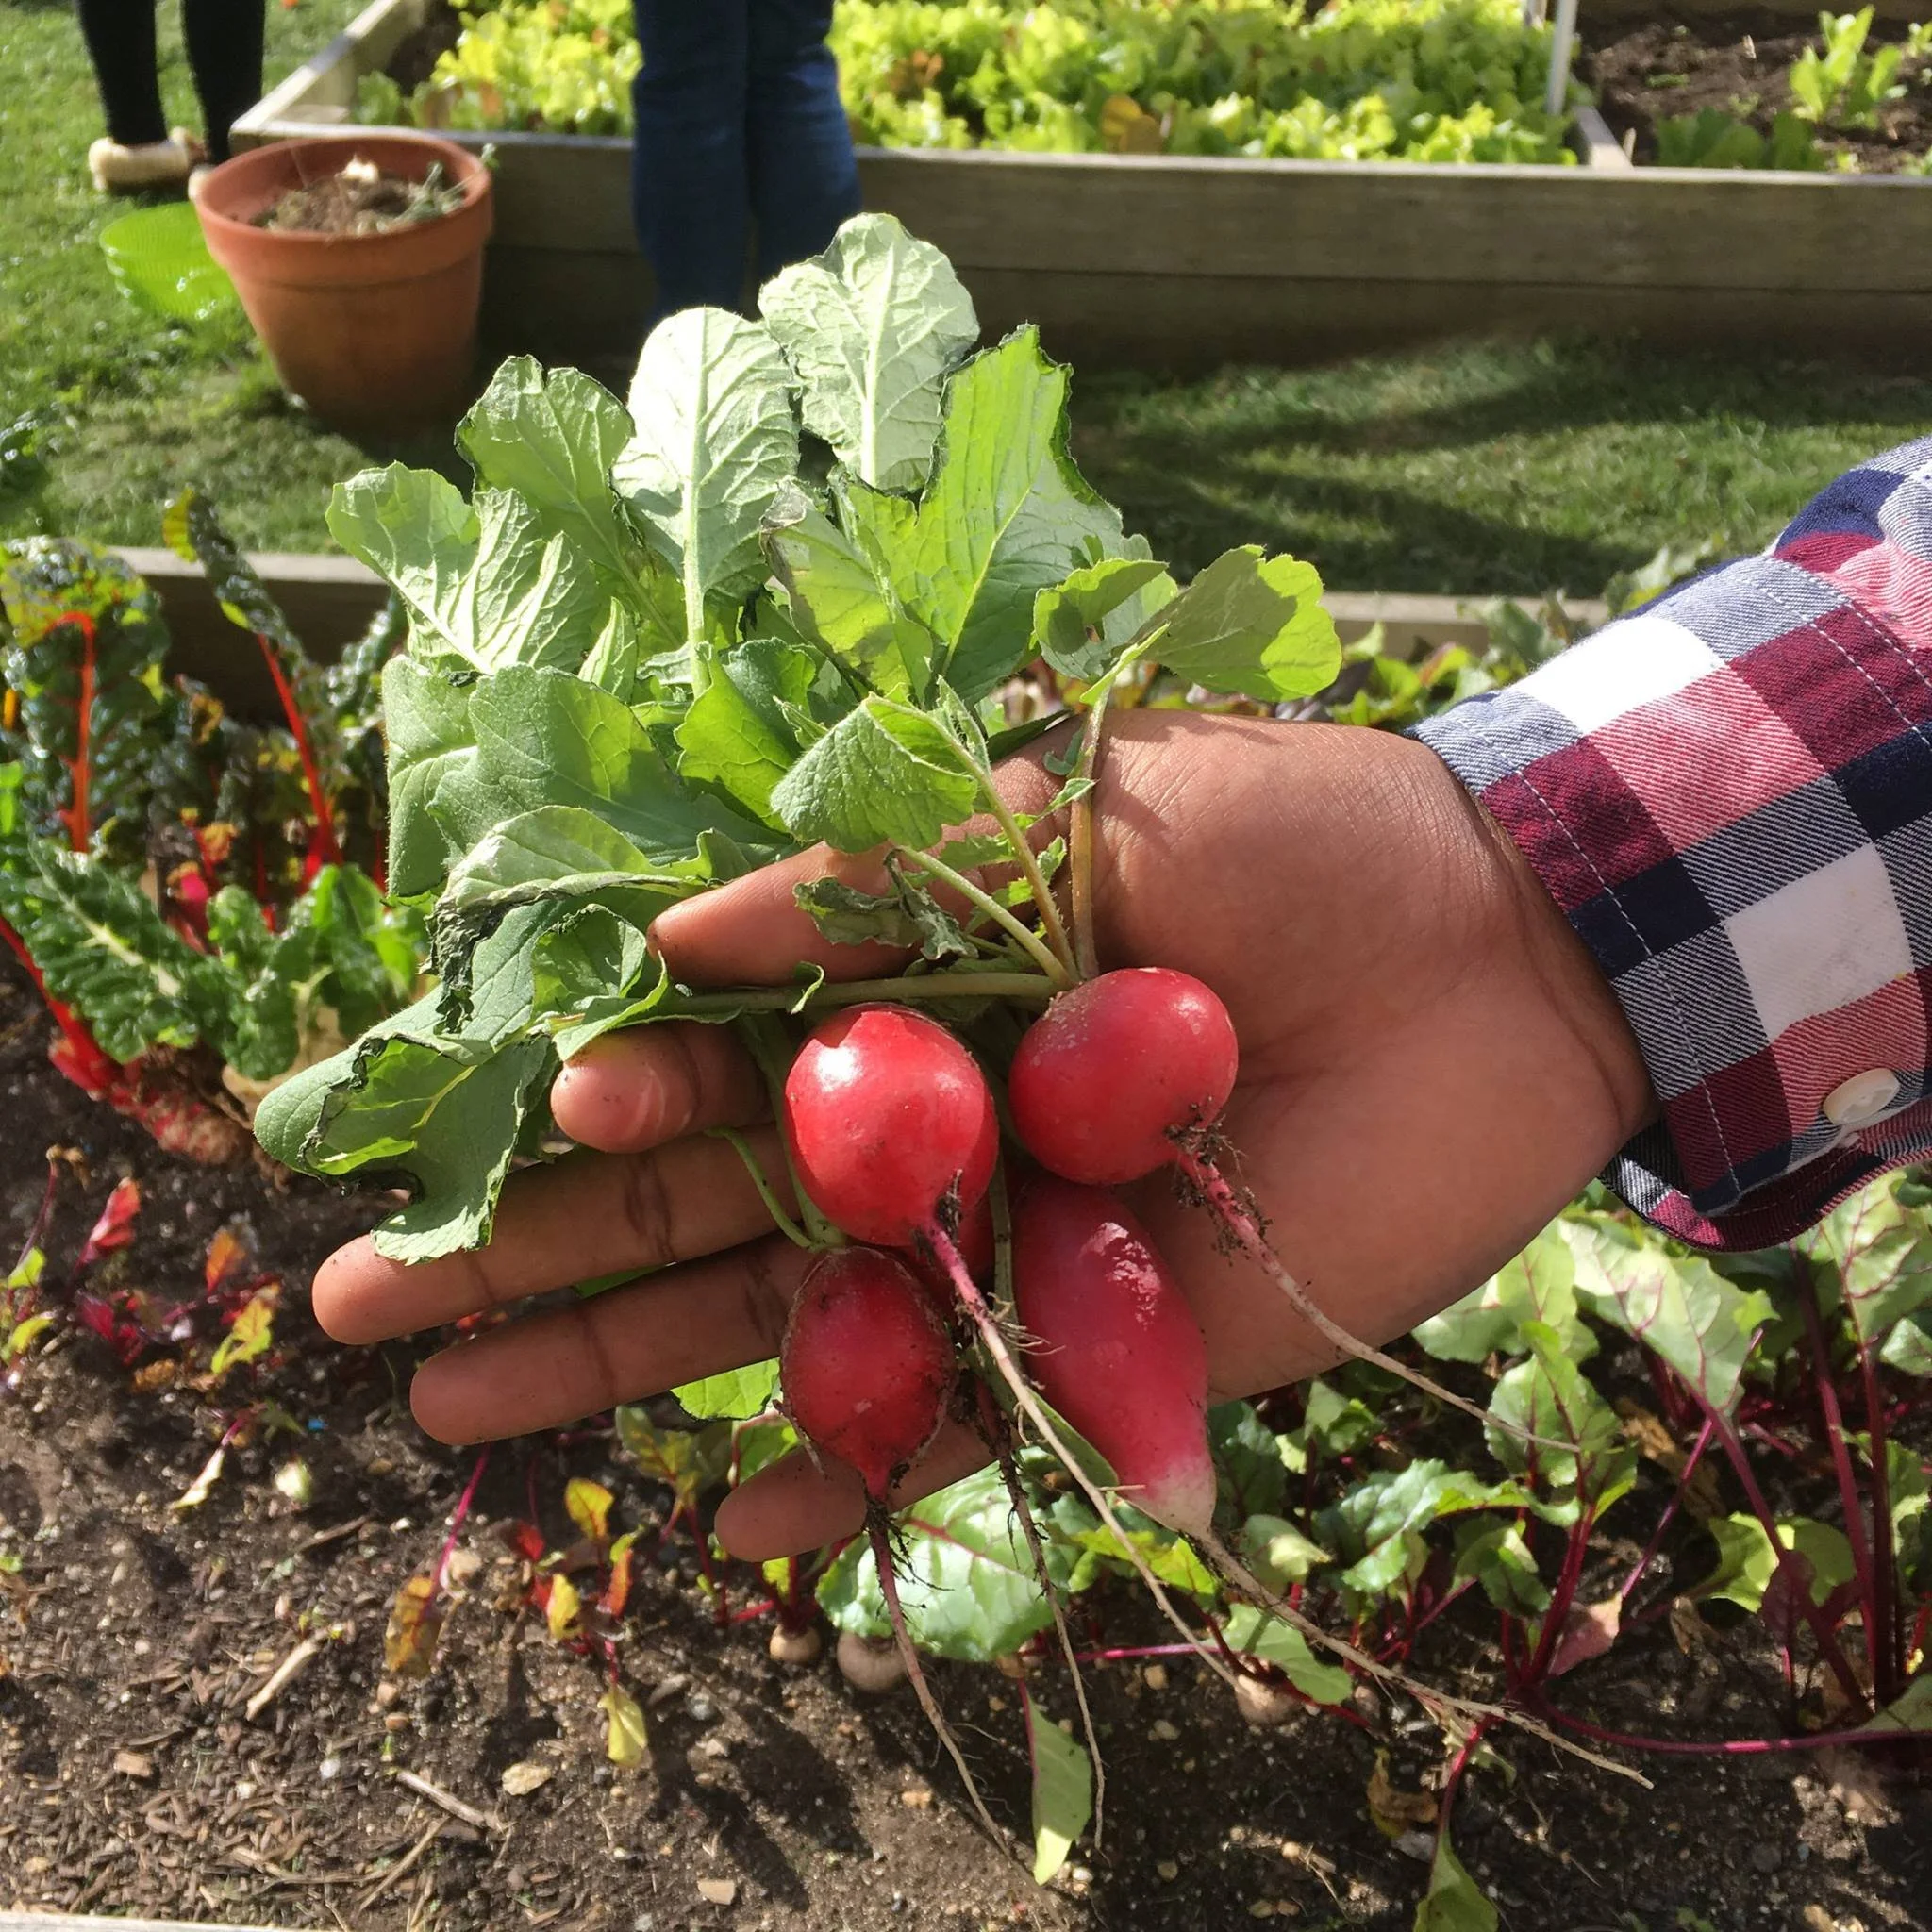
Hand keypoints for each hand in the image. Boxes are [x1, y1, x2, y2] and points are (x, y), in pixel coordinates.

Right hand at [312, 712, 1654, 1558]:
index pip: (705, 1058)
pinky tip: (726, 1539)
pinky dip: (851, 1488)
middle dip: (536, 1249)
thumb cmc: (1294, 841)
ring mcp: (1005, 1249)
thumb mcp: (1071, 812)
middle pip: (698, 1208)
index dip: (596, 1092)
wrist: (1508, 954)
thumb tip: (665, 942)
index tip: (507, 1115)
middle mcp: (932, 1130)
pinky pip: (956, 1436)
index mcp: (913, 994)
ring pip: (781, 1329)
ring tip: (455, 1411)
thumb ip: (877, 888)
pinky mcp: (1108, 1350)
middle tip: (360, 1302)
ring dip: (625, 1370)